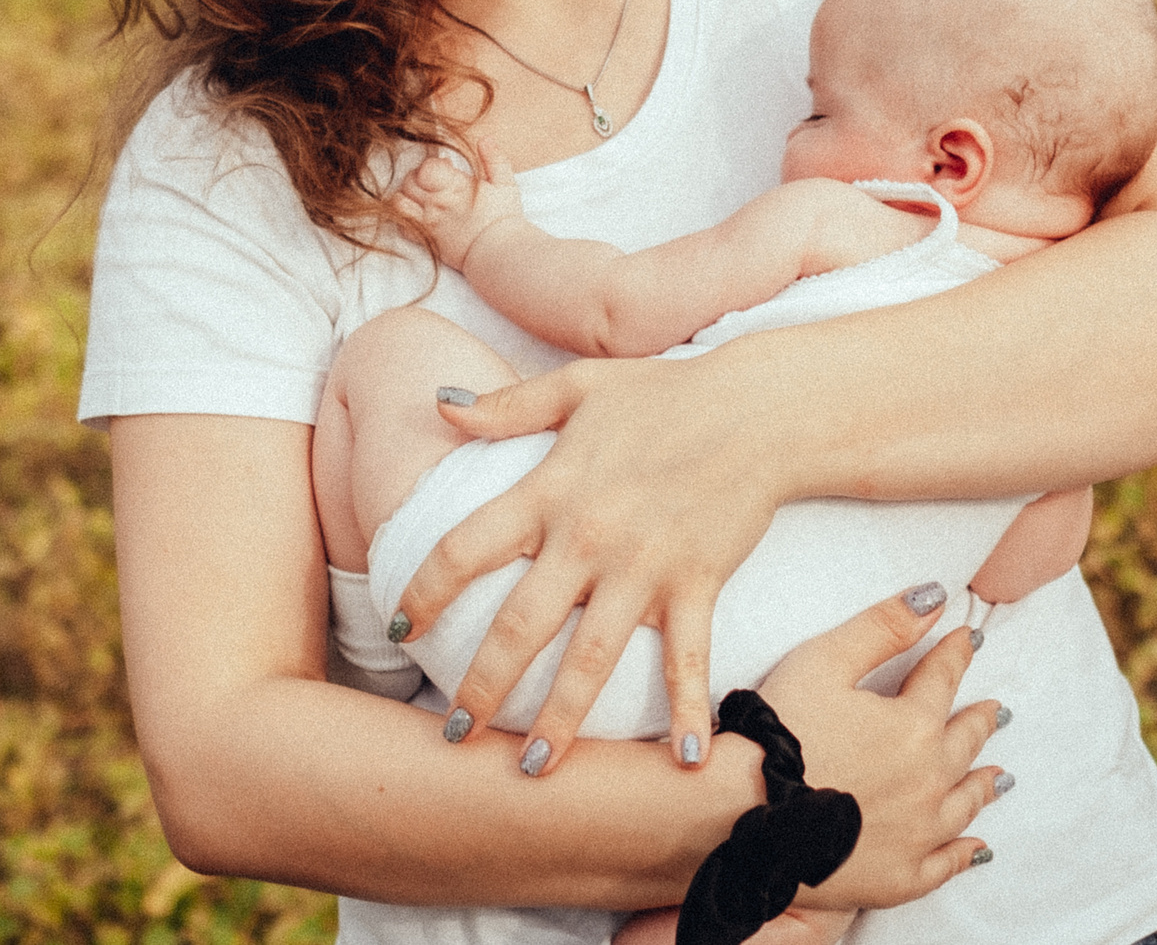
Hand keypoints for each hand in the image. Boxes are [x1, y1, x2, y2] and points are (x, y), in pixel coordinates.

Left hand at [397, 142, 522, 270]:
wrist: (500, 253)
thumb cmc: (503, 218)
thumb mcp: (506, 184)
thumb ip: (494, 159)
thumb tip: (486, 139)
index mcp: (454, 187)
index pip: (427, 168)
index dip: (434, 163)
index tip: (447, 167)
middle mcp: (436, 203)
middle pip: (409, 181)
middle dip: (418, 176)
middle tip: (434, 181)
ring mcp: (427, 222)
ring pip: (399, 201)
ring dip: (406, 194)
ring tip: (421, 194)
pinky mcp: (425, 238)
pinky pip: (401, 226)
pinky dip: (402, 217)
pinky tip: (415, 213)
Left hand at [399, 356, 778, 773]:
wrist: (759, 408)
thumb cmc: (667, 393)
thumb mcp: (579, 386)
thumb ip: (508, 405)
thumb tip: (440, 405)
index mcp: (550, 490)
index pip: (466, 549)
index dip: (424, 593)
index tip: (397, 630)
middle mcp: (588, 537)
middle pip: (519, 625)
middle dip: (482, 687)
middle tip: (454, 736)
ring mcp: (644, 567)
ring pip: (591, 658)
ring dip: (560, 719)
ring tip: (531, 769)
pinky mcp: (697, 583)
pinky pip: (688, 659)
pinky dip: (689, 710)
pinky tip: (686, 761)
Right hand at [759, 590, 1001, 910]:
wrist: (739, 812)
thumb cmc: (777, 732)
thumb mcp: (826, 661)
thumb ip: (884, 627)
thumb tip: (935, 597)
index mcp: (913, 725)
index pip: (943, 679)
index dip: (956, 654)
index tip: (970, 640)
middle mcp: (928, 780)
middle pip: (964, 743)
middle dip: (980, 721)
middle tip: (996, 711)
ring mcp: (917, 835)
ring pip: (963, 804)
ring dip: (983, 784)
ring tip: (999, 775)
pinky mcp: (897, 878)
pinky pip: (944, 865)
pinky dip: (964, 853)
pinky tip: (976, 847)